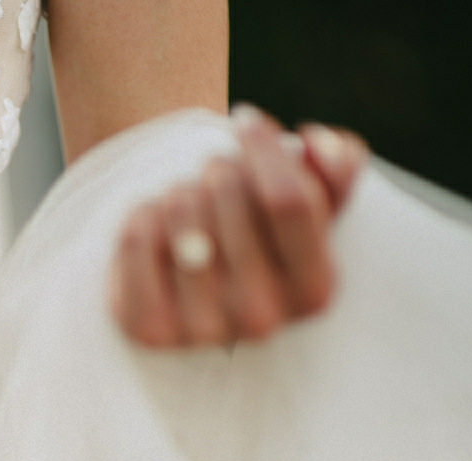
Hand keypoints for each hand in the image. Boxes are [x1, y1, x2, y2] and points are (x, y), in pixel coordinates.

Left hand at [108, 105, 369, 348]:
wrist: (184, 289)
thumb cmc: (255, 233)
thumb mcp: (308, 204)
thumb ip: (334, 167)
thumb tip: (314, 141)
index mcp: (314, 291)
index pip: (289, 199)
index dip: (263, 145)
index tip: (245, 120)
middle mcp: (262, 320)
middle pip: (231, 192)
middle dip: (218, 165)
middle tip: (212, 174)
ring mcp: (202, 330)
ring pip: (181, 206)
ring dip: (180, 188)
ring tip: (186, 204)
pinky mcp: (148, 328)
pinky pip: (138, 233)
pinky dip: (142, 212)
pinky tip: (154, 227)